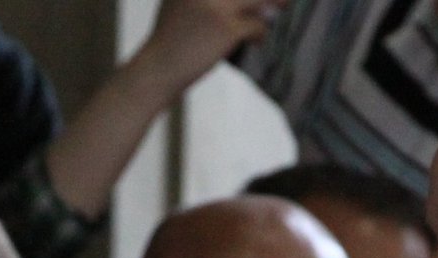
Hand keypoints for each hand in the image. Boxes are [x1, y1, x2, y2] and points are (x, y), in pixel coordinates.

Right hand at [141, 0, 280, 80]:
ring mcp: (217, 6)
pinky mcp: (227, 28)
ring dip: (272, 3)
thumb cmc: (168, 43)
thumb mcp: (177, 4)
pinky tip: (256, 41)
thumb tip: (244, 1)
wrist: (156, 71)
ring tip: (281, 6)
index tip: (253, 1)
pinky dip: (259, 33)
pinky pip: (257, 25)